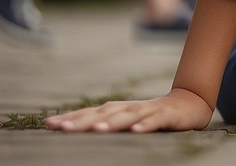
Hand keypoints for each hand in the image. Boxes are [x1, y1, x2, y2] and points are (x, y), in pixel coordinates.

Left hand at [45, 88, 213, 132]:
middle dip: (83, 121)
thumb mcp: (125, 121)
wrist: (188, 104)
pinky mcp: (166, 116)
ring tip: (96, 130)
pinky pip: (155, 122)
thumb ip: (104, 124)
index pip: (89, 113)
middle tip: (63, 128)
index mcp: (117, 110)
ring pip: (127, 116)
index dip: (70, 118)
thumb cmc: (150, 116)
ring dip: (112, 123)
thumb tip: (72, 130)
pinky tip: (136, 131)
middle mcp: (129, 108)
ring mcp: (148, 110)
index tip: (48, 125)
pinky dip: (145, 126)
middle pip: (104, 114)